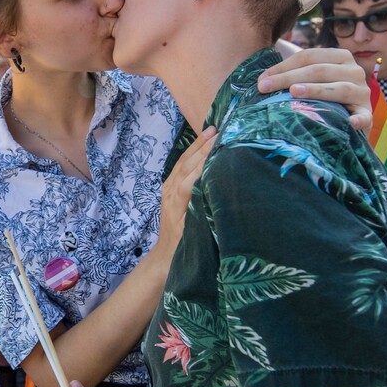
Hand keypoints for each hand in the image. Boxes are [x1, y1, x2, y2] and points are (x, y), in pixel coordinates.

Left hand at [157, 126, 215, 254]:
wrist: (165, 256)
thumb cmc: (184, 248)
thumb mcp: (194, 234)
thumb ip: (201, 215)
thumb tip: (215, 193)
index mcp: (177, 202)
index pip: (191, 175)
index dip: (205, 160)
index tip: (220, 145)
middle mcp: (170, 192)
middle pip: (187, 164)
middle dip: (203, 146)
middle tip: (220, 130)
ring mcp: (168, 189)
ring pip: (183, 162)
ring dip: (197, 145)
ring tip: (212, 130)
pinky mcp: (169, 188)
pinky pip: (180, 166)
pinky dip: (191, 152)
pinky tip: (201, 143)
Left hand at [258, 47, 372, 131]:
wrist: (350, 121)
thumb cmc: (323, 98)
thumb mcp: (311, 80)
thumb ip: (293, 76)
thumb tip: (261, 81)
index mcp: (340, 57)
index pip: (308, 56)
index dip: (283, 67)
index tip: (261, 80)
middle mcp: (354, 71)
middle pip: (319, 70)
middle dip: (289, 78)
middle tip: (265, 87)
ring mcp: (362, 92)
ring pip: (339, 88)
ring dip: (317, 90)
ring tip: (294, 93)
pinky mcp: (367, 114)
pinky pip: (364, 116)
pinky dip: (358, 119)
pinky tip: (350, 123)